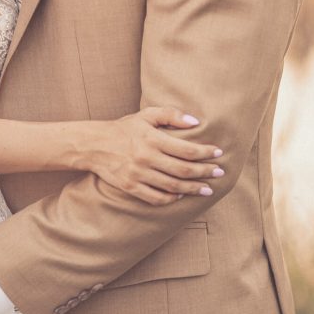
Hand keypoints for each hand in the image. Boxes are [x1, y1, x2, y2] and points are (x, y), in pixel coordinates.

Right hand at [86, 107, 224, 204]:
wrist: (94, 145)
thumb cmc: (124, 128)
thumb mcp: (145, 115)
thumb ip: (171, 115)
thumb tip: (195, 122)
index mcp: (152, 139)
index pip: (186, 150)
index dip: (205, 153)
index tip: (218, 153)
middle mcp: (146, 158)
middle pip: (183, 170)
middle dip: (205, 172)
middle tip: (220, 173)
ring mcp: (138, 174)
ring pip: (173, 187)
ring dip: (194, 189)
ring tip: (207, 189)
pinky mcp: (131, 187)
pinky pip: (156, 198)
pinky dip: (171, 198)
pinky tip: (181, 195)